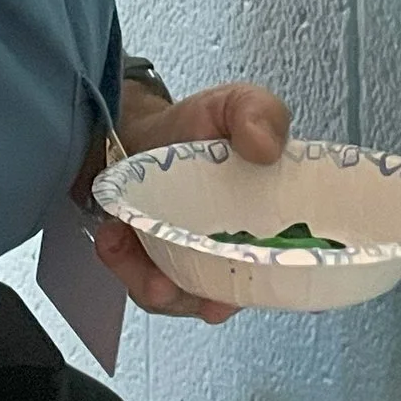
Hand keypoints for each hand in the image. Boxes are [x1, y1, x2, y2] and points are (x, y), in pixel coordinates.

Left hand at [91, 78, 287, 323]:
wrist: (145, 131)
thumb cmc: (202, 125)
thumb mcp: (236, 104)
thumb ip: (258, 113)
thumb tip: (265, 147)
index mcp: (272, 227)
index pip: (288, 270)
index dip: (276, 283)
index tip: (246, 276)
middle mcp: (235, 257)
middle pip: (229, 296)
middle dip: (204, 296)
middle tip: (175, 278)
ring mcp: (192, 267)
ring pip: (179, 296)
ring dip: (153, 281)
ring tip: (126, 242)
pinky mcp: (154, 267)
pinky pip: (141, 282)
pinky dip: (124, 263)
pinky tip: (111, 234)